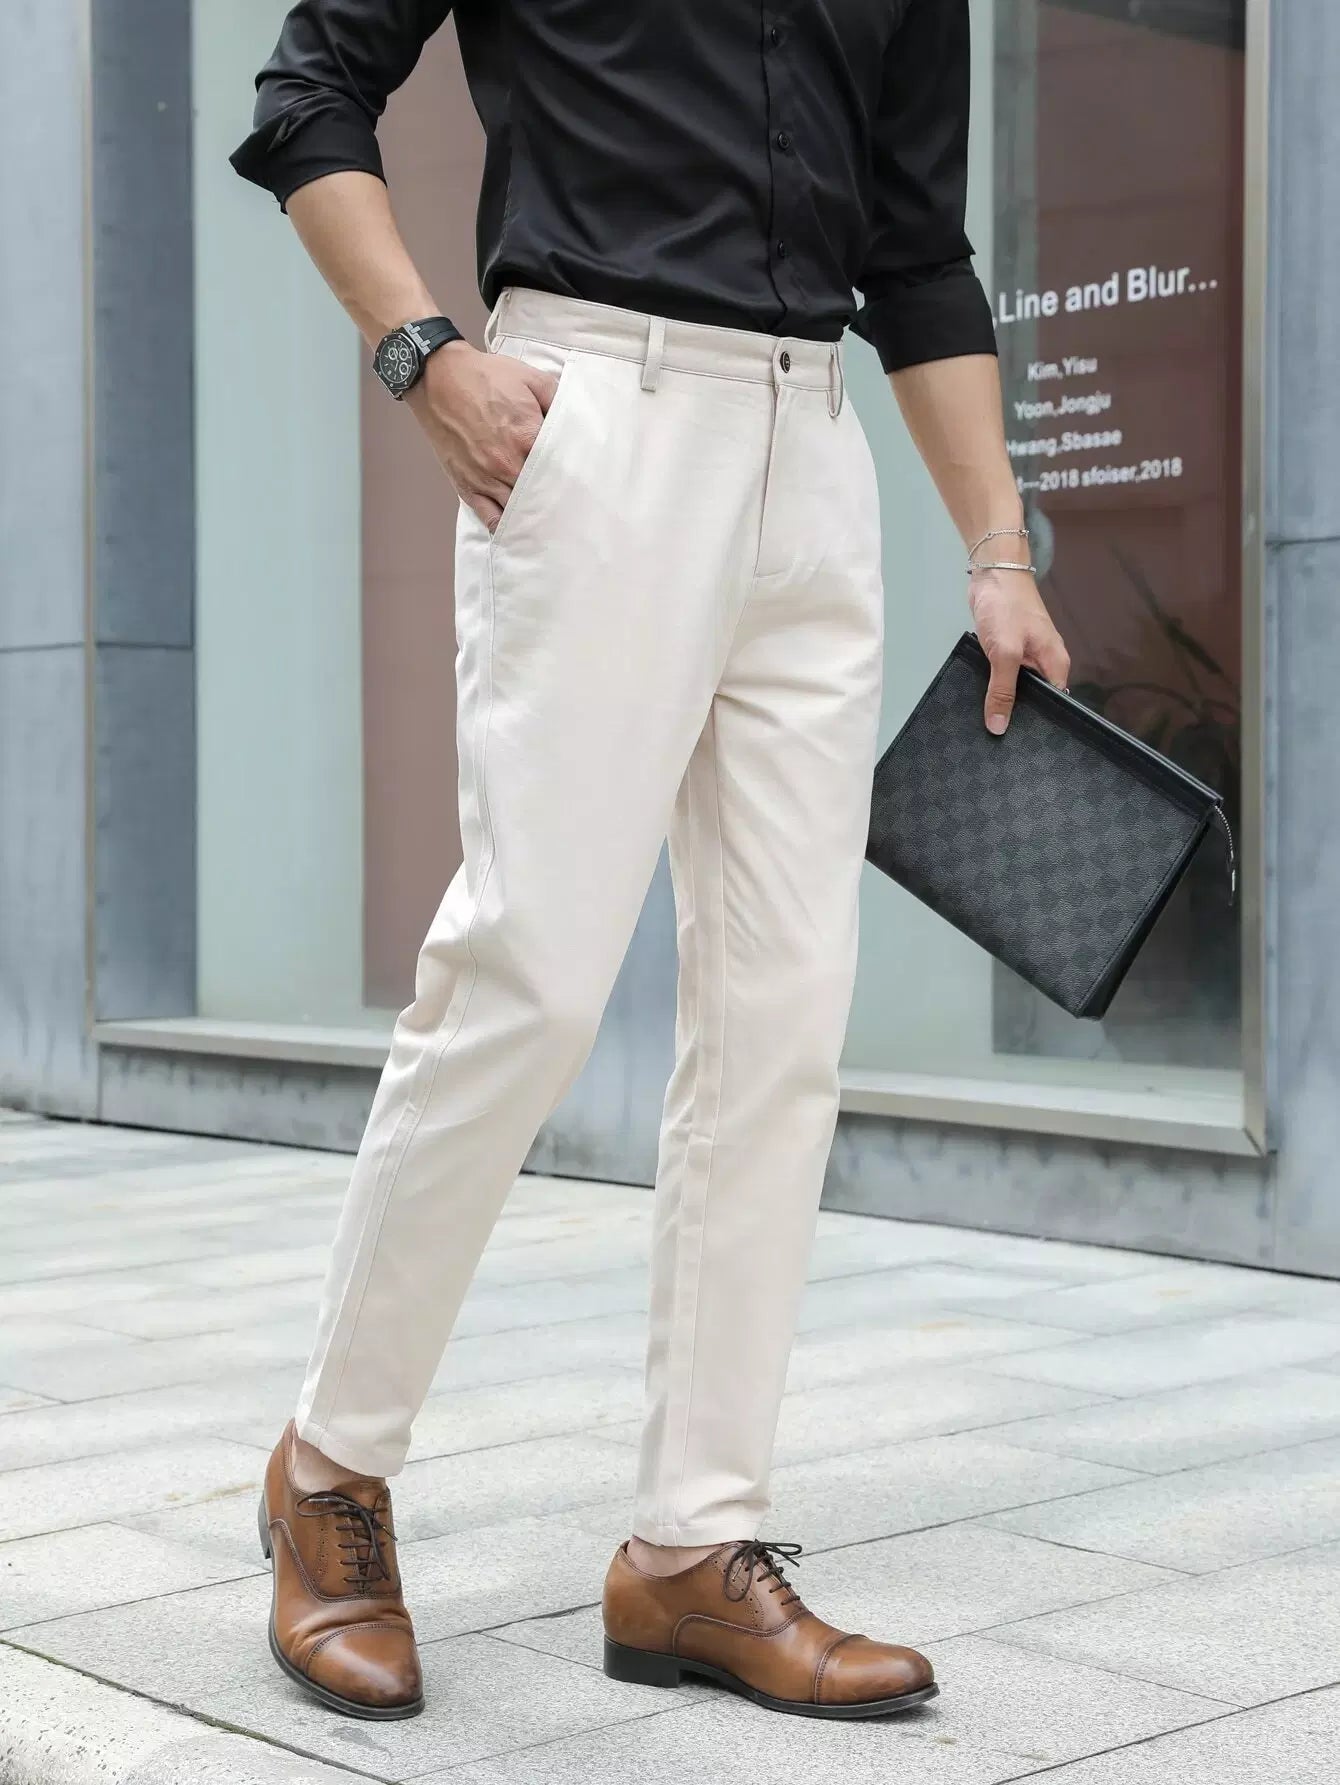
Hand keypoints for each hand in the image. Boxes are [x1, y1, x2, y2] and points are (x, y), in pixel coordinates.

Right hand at [406, 341, 558, 531]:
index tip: (583, 479)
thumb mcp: (531, 378)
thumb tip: (576, 422)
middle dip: (556, 498)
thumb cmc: (485, 377)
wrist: (438, 378)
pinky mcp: (467, 485)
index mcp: (527, 437)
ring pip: (518, 510)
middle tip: (571, 504)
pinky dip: (505, 525)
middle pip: (541, 495)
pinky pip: (490, 517)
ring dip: (533, 514)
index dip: (573, 475)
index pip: (561, 469)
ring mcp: (485, 478)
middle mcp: (507, 464)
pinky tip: (518, 526)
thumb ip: (558, 401)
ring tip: (549, 518)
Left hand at [968, 569, 1069, 733]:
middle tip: (997, 741)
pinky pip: (1004, 675)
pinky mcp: (1008, 650)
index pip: (1055, 704)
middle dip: (1018, 715)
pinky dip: (994, 686)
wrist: (992, 571)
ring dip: (1003, 701)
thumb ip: (1003, 690)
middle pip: (1036, 699)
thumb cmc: (1006, 608)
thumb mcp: (1006, 653)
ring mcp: (1026, 656)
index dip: (1038, 723)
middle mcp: (1045, 663)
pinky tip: (980, 702)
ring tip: (986, 726)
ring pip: (1017, 688)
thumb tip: (999, 726)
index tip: (1020, 743)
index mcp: (1056, 665)